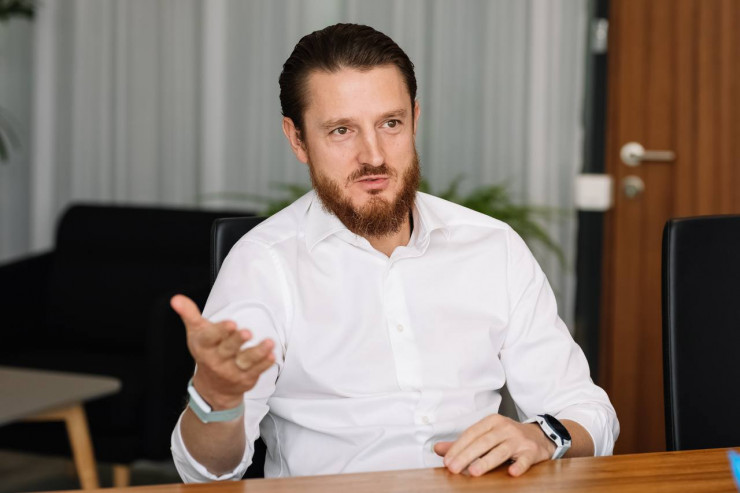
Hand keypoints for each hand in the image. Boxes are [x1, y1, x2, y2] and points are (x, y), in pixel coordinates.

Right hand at [170, 294, 274, 409]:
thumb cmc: (207, 352)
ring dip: (257, 352)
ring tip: (269, 343)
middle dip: (237, 341)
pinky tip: (272, 355)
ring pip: (245, 361)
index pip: (210, 338)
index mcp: (204, 347)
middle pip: (228, 349)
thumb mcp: (197, 333)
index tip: (231, 323)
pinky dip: (264, 364)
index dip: (220, 331)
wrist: (214, 387)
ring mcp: (232, 371)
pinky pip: (256, 370)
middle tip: (247, 332)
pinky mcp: (246, 378)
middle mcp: (217, 360)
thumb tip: (176, 298)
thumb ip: (189, 314)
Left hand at [434, 414, 554, 476]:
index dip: (458, 447)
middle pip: (483, 442)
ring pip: (500, 450)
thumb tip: (438, 449)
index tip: (446, 461)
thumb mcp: (486, 434)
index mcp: (491, 422)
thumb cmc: (507, 436)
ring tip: (473, 471)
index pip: (471, 433)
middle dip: (466, 456)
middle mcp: (504, 428)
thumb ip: (463, 443)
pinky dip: (519, 466)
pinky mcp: (532, 451)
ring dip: (486, 461)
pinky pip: (525, 459)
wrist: (539, 436)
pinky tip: (512, 472)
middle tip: (454, 468)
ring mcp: (519, 439)